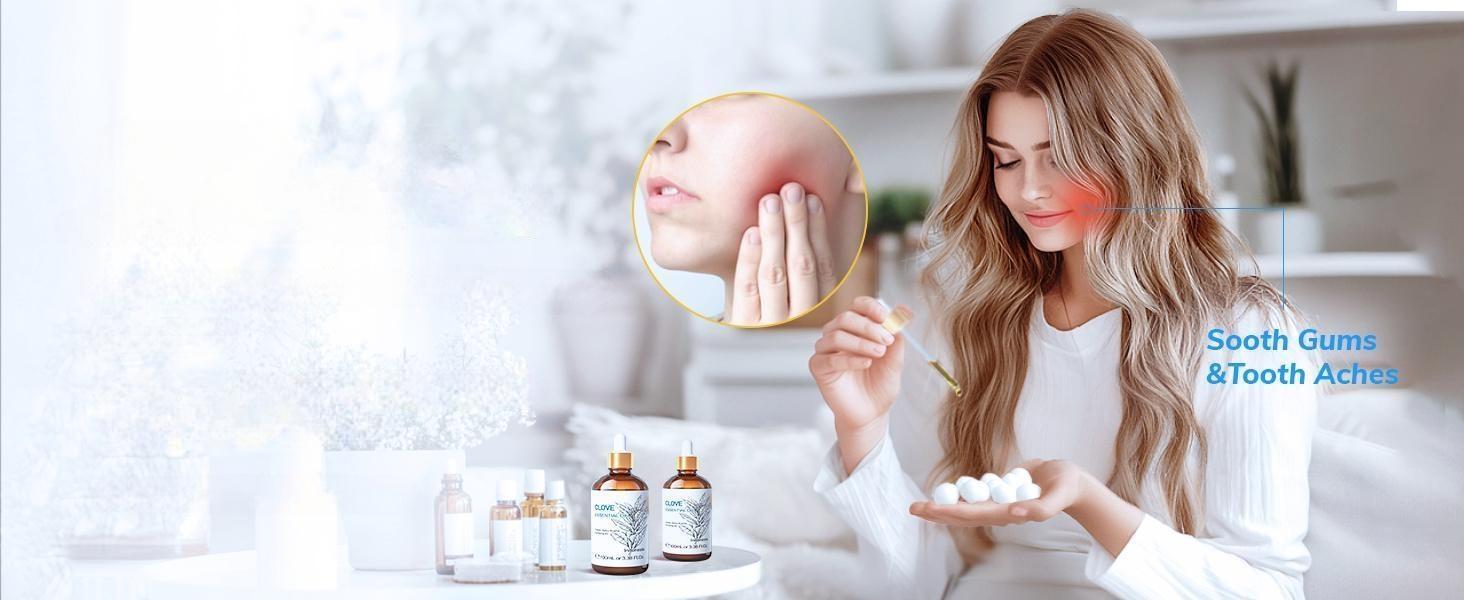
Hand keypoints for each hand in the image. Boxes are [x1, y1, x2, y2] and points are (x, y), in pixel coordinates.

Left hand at [727, 182, 836, 324]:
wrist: (745, 333)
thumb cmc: (773, 299)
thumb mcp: (795, 285)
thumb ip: (805, 255)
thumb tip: (820, 200)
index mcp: (819, 305)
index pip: (824, 265)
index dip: (818, 230)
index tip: (813, 199)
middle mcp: (798, 315)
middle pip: (800, 265)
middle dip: (796, 223)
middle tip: (791, 191)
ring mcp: (770, 321)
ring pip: (774, 273)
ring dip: (774, 233)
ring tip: (770, 201)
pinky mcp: (743, 321)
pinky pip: (747, 286)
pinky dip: (749, 258)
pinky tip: (752, 232)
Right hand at [809, 296, 905, 472]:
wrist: (872, 414)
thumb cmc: (880, 386)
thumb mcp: (895, 361)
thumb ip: (896, 340)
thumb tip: (900, 315)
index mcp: (856, 328)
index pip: (858, 305)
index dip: (871, 307)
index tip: (886, 317)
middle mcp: (838, 335)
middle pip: (845, 317)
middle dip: (868, 326)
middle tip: (886, 340)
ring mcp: (826, 351)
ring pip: (836, 335)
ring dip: (860, 342)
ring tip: (879, 353)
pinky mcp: (819, 368)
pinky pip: (829, 358)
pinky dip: (849, 359)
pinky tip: (866, 363)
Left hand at [909, 459, 1095, 526]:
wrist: (1069, 482)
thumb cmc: (1064, 489)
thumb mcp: (1056, 497)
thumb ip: (1039, 509)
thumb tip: (1014, 513)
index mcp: (1007, 514)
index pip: (972, 515)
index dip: (949, 512)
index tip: (929, 509)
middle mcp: (998, 510)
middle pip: (962, 513)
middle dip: (937, 511)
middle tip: (913, 508)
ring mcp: (996, 500)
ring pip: (964, 503)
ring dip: (942, 503)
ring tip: (920, 503)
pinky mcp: (998, 488)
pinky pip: (975, 491)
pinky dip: (957, 491)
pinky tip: (941, 491)